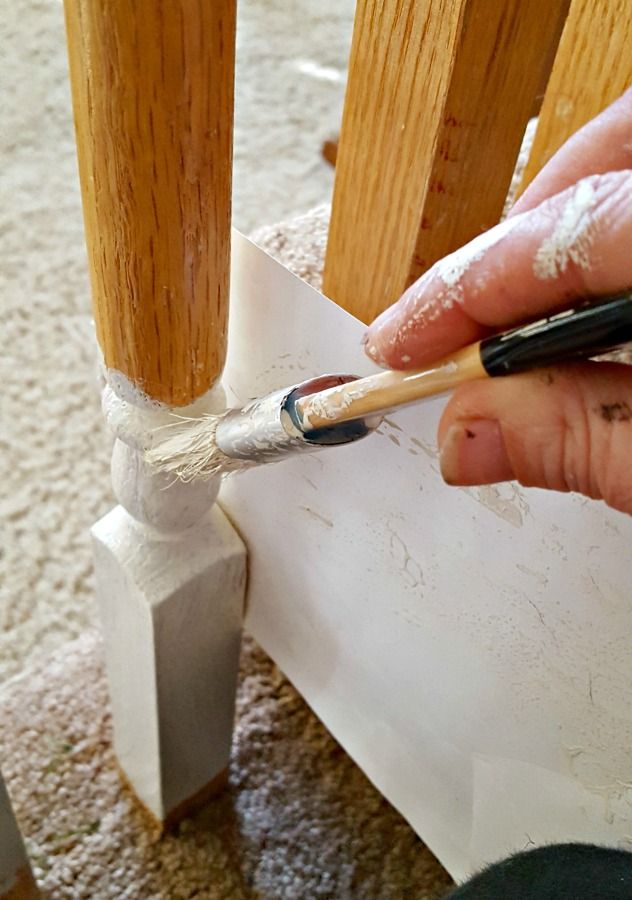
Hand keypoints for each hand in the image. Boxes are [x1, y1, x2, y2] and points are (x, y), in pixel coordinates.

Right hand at [363, 89, 631, 514]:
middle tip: (455, 314)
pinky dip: (610, 239)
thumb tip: (470, 434)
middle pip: (609, 159)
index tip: (399, 344)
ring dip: (563, 229)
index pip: (568, 239)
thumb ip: (588, 439)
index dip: (464, 292)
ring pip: (631, 171)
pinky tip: (592, 302)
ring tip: (511, 310)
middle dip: (516, 232)